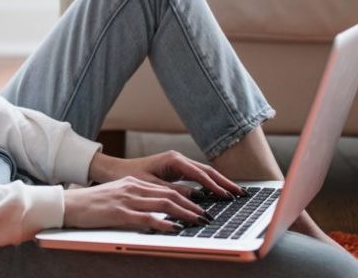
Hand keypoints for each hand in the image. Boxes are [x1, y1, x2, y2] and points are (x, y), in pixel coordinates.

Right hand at [63, 176, 209, 231]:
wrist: (69, 204)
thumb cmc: (92, 204)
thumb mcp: (117, 196)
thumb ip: (136, 199)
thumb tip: (157, 210)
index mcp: (133, 183)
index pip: (166, 189)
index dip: (187, 198)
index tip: (200, 207)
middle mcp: (133, 188)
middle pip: (170, 195)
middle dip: (192, 206)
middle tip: (207, 216)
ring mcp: (127, 199)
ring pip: (163, 204)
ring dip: (184, 213)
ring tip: (198, 221)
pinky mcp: (119, 212)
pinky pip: (147, 218)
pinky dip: (163, 223)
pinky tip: (175, 228)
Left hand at [88, 150, 244, 200]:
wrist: (116, 170)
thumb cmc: (130, 176)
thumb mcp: (151, 186)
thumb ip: (174, 192)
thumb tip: (197, 198)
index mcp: (173, 160)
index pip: (200, 174)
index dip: (215, 186)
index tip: (228, 196)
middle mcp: (178, 159)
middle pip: (207, 171)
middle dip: (225, 182)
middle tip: (241, 194)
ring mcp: (178, 163)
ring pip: (204, 173)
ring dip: (220, 183)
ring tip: (236, 194)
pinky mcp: (177, 170)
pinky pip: (198, 177)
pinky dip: (210, 184)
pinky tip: (219, 193)